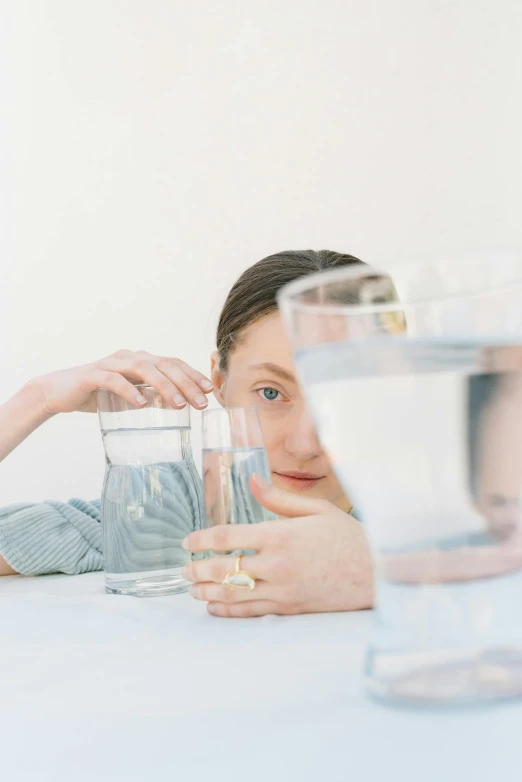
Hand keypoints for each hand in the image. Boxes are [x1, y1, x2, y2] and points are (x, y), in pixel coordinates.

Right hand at [30, 349, 213, 414]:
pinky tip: (142, 403)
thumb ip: (151, 397)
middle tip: (200, 403)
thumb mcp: (130, 397)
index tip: (209, 392)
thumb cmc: (98, 394)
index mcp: (140, 360)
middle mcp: (129, 357)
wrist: (58, 392)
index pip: (172, 363)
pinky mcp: (92, 374)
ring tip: (179, 405)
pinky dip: (130, 390)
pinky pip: (114, 379)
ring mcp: (110, 363)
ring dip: (164, 386)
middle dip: (186, 383)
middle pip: (163, 364)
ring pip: (144, 369)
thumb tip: (179, 405)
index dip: (192, 375)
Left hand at [182, 475, 372, 616]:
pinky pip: (252, 612)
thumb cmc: (348, 536)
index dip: (202, 540)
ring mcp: (283, 590)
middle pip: (224, 569)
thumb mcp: (317, 509)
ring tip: (192, 589)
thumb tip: (252, 480)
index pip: (227, 538)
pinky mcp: (290, 608)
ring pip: (233, 594)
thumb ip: (279, 498)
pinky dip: (229, 611)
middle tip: (184, 568)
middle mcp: (276, 564)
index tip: (188, 542)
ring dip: (207, 593)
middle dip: (198, 569)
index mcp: (280, 535)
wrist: (378, 572)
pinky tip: (215, 609)